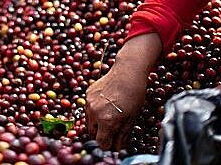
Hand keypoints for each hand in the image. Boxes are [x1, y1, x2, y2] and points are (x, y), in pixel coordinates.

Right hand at [86, 34, 159, 149]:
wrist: (127, 72)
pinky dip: (95, 111)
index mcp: (107, 121)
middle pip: (92, 134)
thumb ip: (122, 136)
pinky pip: (88, 109)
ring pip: (89, 122)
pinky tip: (106, 105)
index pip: (101, 143)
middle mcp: (94, 113)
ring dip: (97, 124)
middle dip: (101, 135)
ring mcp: (89, 103)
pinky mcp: (87, 94)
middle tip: (112, 130)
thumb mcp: (131, 118)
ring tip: (110, 116)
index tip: (113, 142)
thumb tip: (118, 148)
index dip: (108, 145)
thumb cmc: (134, 95)